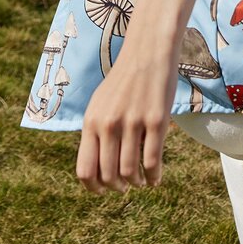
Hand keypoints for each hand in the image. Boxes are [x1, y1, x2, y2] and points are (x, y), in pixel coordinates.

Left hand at [76, 48, 178, 194]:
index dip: (94, 188)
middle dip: (117, 188)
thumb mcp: (100, 104)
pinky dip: (154, 176)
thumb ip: (95, 133)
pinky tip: (156, 178)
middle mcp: (109, 124)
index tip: (104, 190)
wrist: (148, 52)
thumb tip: (94, 168)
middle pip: (109, 175)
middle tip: (125, 187)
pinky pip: (153, 161)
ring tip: (141, 182)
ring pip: (131, 171)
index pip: (85, 170)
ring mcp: (133, 123)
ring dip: (136, 183)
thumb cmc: (124, 81)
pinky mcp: (157, 121)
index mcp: (91, 122)